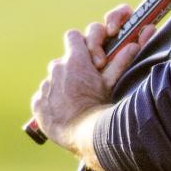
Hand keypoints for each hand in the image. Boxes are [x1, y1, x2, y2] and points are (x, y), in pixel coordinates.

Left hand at [30, 4, 154, 155]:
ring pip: (53, 80)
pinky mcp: (37, 103)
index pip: (73, 36)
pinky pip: (44, 97)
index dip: (80, 44)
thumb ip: (120, 61)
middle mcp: (57, 68)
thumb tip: (133, 45)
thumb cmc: (101, 106)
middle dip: (71, 69)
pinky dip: (51, 102)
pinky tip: (63, 112)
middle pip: (62, 61)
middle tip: (84, 85)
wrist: (84, 134)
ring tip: (74, 102)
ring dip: (61, 87)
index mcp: (75, 59)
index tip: (87, 55)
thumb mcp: (112, 82)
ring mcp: (45, 86)